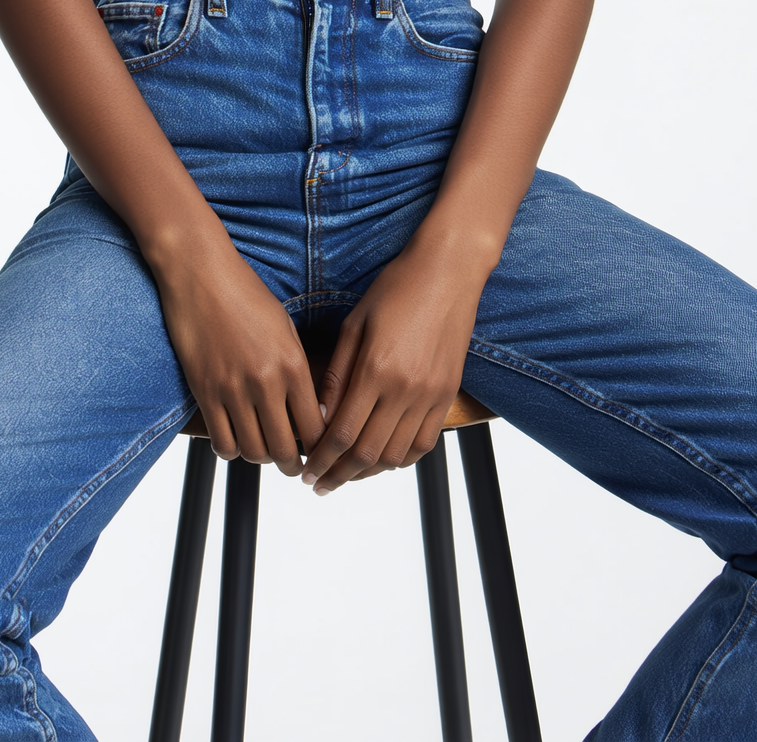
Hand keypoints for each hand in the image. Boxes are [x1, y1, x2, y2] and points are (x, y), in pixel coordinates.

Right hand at [152, 228, 321, 473]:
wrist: (200, 272)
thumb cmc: (246, 293)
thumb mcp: (284, 327)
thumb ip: (297, 369)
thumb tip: (310, 411)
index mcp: (292, 364)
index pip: (315, 428)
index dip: (320, 448)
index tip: (319, 451)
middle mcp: (265, 382)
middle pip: (285, 450)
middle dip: (293, 464)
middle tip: (293, 464)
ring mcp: (232, 390)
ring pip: (254, 453)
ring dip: (262, 458)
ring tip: (265, 450)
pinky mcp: (204, 392)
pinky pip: (222, 444)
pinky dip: (232, 451)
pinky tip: (237, 439)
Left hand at [300, 226, 487, 493]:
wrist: (448, 272)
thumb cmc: (396, 288)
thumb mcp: (355, 324)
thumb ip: (337, 374)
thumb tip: (320, 417)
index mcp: (376, 370)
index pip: (342, 435)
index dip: (321, 461)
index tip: (308, 473)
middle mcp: (405, 389)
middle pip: (367, 454)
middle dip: (339, 475)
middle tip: (321, 484)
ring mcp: (430, 395)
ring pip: (396, 455)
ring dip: (369, 471)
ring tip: (348, 472)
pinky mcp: (447, 394)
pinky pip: (424, 443)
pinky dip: (401, 458)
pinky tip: (383, 457)